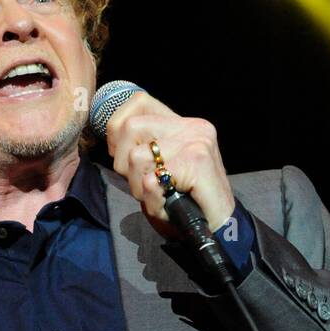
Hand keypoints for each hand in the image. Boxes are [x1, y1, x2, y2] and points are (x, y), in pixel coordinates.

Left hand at [105, 92, 234, 238]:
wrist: (218, 228)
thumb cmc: (185, 202)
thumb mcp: (159, 170)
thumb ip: (141, 150)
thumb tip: (112, 136)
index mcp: (182, 124)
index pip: (139, 102)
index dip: (117, 126)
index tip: (120, 153)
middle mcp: (192, 127)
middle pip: (130, 127)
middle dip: (122, 162)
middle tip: (141, 182)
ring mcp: (196, 143)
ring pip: (136, 157)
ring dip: (137, 185)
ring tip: (158, 195)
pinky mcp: (197, 163)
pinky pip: (150, 179)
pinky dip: (151, 199)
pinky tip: (167, 204)